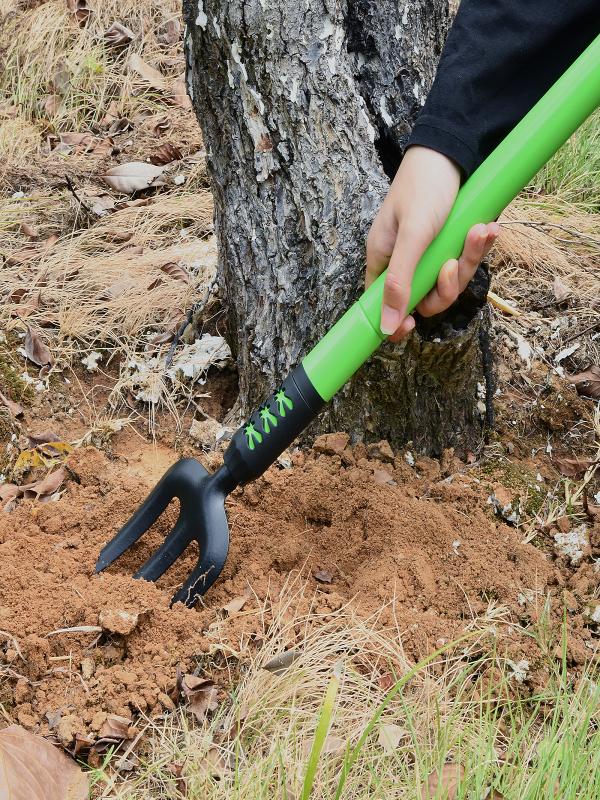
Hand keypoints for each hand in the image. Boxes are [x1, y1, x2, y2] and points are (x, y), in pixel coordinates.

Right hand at [366, 146, 499, 342]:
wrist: (452, 150)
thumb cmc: (424, 187)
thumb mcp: (413, 237)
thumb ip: (400, 283)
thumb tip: (388, 328)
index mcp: (384, 259)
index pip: (383, 304)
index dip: (397, 319)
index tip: (412, 327)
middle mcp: (405, 260)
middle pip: (425, 298)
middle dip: (446, 285)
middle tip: (454, 262)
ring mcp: (430, 252)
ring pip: (450, 281)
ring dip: (468, 259)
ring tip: (481, 231)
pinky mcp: (451, 243)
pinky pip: (466, 260)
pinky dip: (478, 247)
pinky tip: (487, 229)